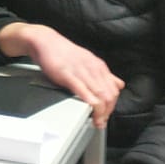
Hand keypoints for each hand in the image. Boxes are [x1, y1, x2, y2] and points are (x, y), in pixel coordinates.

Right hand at [0, 22, 122, 127]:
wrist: (46, 42)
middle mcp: (94, 68)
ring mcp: (82, 71)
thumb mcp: (88, 62)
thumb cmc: (64, 54)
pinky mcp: (68, 75)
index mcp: (99, 66)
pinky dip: (90, 104)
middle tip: (100, 122)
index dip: (112, 106)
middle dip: (107, 112)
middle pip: (110, 95)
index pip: (114, 90)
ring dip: (101, 112)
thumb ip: (103, 75)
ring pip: (100, 95)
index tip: (106, 115)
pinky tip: (90, 111)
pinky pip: (84, 91)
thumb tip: (118, 85)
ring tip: (96, 122)